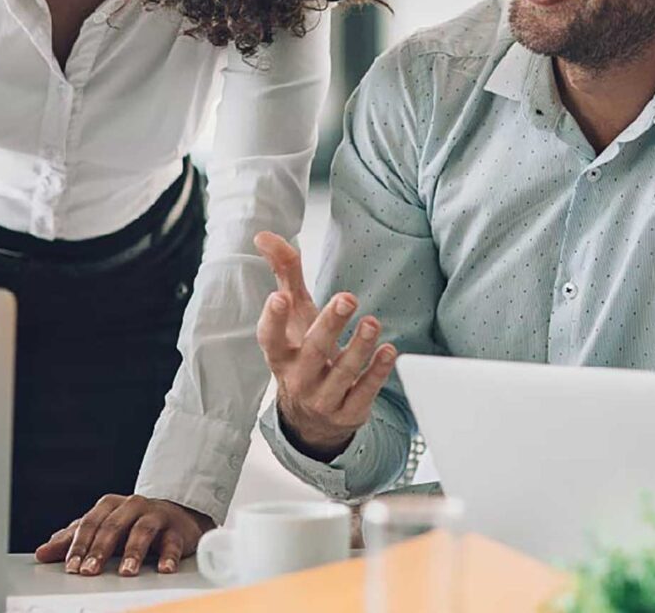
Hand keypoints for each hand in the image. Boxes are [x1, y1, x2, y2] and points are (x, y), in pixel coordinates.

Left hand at [34, 494, 213, 575]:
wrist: (175, 514)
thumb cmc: (131, 523)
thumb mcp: (101, 528)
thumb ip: (73, 540)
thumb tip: (43, 552)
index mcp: (110, 505)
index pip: (90, 523)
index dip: (79, 545)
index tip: (71, 567)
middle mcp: (132, 506)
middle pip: (113, 527)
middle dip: (100, 551)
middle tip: (90, 571)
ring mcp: (155, 515)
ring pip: (142, 531)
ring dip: (133, 553)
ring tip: (126, 572)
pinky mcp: (177, 529)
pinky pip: (172, 542)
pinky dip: (168, 556)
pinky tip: (164, 569)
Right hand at [253, 232, 396, 461]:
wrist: (312, 418)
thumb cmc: (303, 353)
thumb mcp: (295, 316)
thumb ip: (284, 274)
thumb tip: (265, 235)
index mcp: (280, 354)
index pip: (269, 338)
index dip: (272, 318)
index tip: (278, 297)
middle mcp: (298, 378)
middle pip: (313, 351)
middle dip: (330, 325)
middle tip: (347, 298)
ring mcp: (323, 400)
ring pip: (341, 374)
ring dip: (359, 348)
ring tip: (372, 322)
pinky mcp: (348, 413)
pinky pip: (364, 393)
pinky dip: (377, 372)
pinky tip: (389, 351)